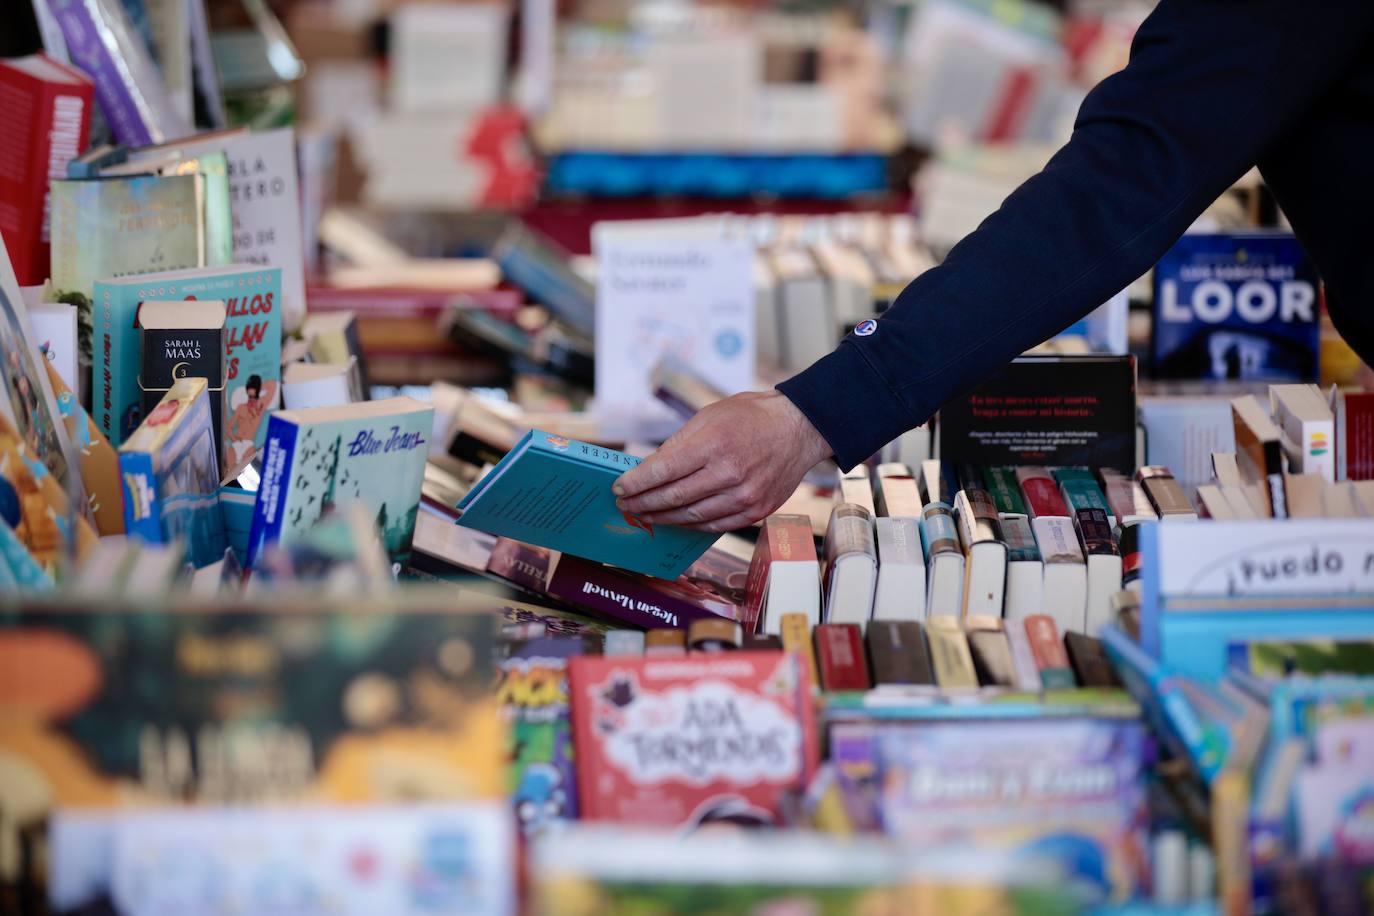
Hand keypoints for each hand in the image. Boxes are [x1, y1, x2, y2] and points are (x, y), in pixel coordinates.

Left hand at [613, 390, 832, 532]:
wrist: (798, 429)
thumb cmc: (751, 417)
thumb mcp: (710, 416)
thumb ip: (678, 444)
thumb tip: (649, 469)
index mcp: (714, 444)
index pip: (663, 470)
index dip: (637, 483)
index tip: (619, 488)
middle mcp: (729, 473)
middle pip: (674, 497)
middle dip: (643, 503)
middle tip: (625, 505)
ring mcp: (745, 496)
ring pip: (692, 516)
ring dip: (663, 517)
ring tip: (645, 514)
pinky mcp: (756, 511)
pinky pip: (714, 525)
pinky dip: (690, 524)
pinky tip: (676, 519)